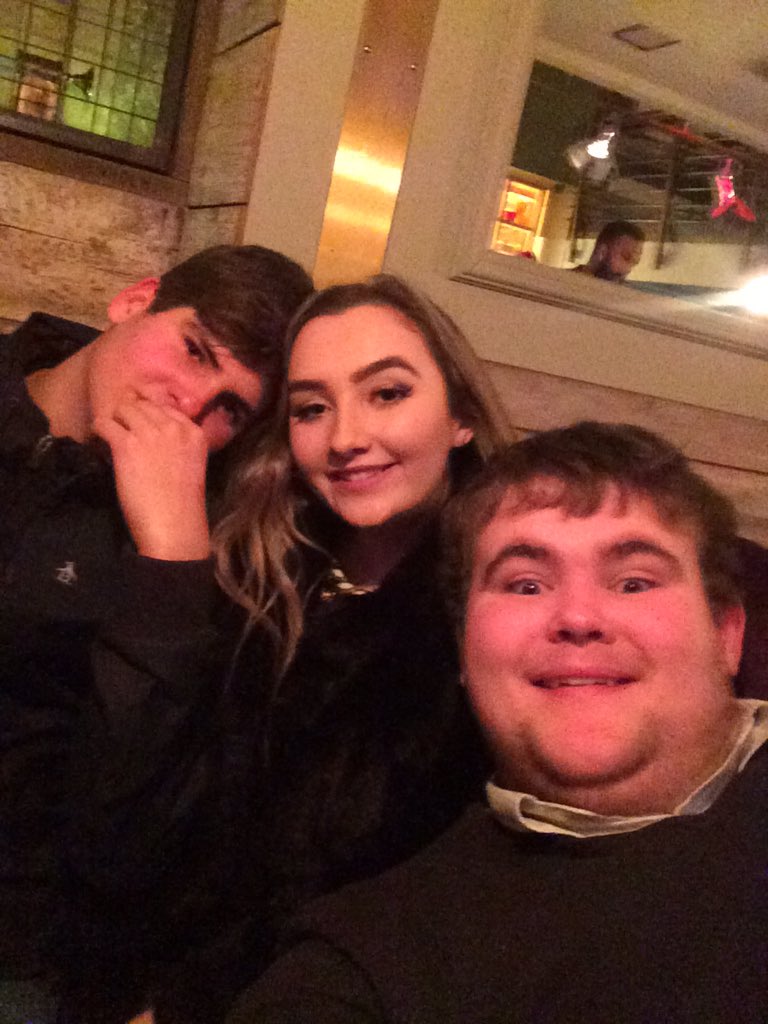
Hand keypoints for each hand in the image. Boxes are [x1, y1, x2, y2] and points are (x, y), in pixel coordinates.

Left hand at [93, 397, 210, 559]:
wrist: (174, 525)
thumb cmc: (183, 504)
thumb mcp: (191, 464)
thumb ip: (179, 444)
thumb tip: (153, 433)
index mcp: (194, 432)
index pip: (167, 407)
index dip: (151, 413)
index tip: (141, 423)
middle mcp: (173, 427)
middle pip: (144, 405)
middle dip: (131, 414)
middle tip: (122, 427)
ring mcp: (149, 433)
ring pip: (123, 409)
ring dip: (115, 420)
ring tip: (110, 433)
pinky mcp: (126, 444)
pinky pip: (105, 422)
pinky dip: (99, 428)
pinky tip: (98, 438)